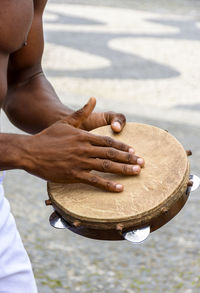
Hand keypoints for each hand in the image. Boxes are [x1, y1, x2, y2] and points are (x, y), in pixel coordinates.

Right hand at [26, 98, 143, 191]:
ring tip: (137, 172)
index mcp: (84, 136)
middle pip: (111, 153)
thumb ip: (81, 112)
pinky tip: (119, 188)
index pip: (108, 141)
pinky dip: (108, 184)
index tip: (134, 150)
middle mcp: (84, 148)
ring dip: (123, 169)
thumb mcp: (65, 122)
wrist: (30, 151)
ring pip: (106, 165)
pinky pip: (94, 180)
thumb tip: (93, 98)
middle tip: (142, 163)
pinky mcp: (73, 174)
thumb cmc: (48, 137)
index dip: (123, 146)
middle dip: (129, 158)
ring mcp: (80, 162)